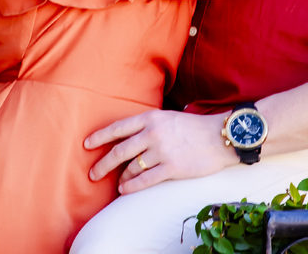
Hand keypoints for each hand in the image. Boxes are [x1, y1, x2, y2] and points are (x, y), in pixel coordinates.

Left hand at [84, 110, 236, 193]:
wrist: (220, 137)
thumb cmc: (194, 127)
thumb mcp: (167, 117)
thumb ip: (148, 125)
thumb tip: (128, 136)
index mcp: (150, 118)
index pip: (117, 128)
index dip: (99, 137)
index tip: (87, 145)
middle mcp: (152, 134)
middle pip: (119, 151)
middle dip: (103, 164)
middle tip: (93, 173)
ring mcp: (162, 151)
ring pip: (131, 167)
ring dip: (120, 177)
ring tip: (116, 183)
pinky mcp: (172, 168)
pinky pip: (145, 180)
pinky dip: (131, 186)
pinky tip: (125, 190)